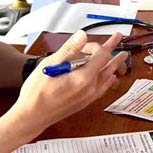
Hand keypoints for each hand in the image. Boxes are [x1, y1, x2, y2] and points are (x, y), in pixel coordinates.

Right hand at [7, 31, 127, 138]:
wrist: (32, 116)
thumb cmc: (37, 93)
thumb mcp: (50, 65)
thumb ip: (69, 49)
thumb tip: (82, 36)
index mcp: (84, 78)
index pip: (102, 56)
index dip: (105, 44)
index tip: (110, 37)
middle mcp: (90, 88)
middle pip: (109, 66)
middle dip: (113, 53)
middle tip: (117, 42)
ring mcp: (89, 97)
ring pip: (108, 77)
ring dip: (113, 66)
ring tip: (119, 59)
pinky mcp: (85, 102)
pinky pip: (103, 88)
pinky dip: (107, 79)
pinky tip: (108, 77)